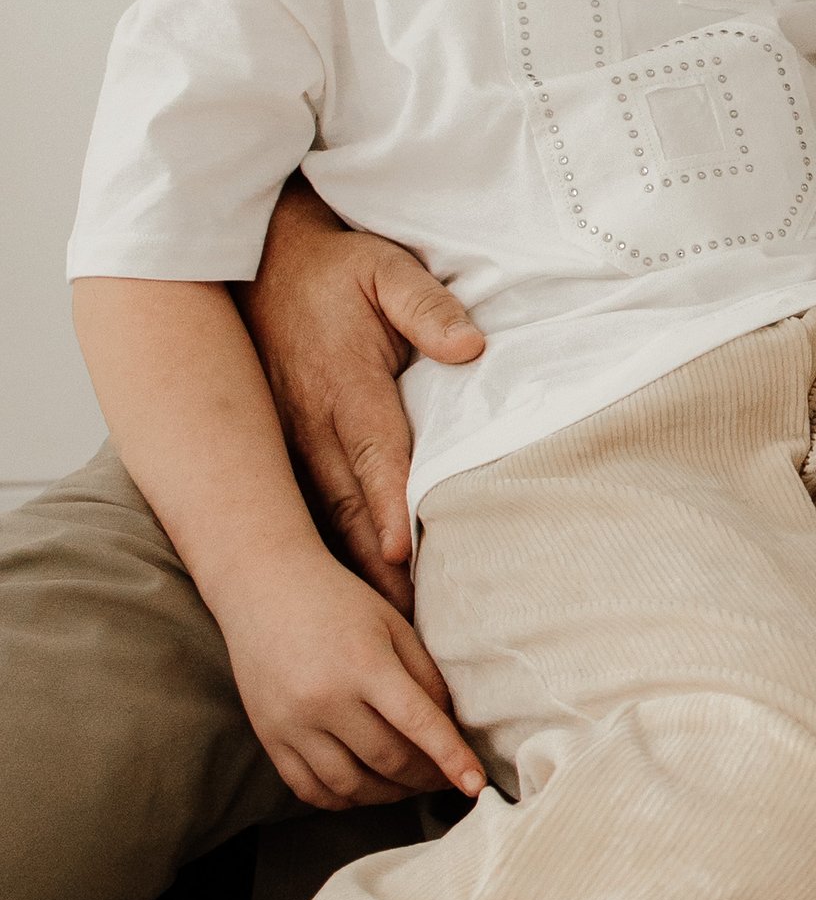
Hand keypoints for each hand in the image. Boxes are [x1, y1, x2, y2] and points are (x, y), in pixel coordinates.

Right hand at [223, 549, 487, 810]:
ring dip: (389, 795)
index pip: (418, 723)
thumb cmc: (339, 601)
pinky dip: (345, 798)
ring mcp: (292, 723)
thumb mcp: (393, 625)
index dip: (451, 758)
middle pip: (388, 761)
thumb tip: (451, 732)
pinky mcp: (268, 737)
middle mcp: (325, 699)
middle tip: (444, 778)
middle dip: (425, 778)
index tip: (474, 785)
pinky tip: (367, 787)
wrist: (264, 587)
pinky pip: (310, 789)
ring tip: (409, 784)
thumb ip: (425, 678)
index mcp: (364, 664)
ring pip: (351, 785)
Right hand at [241, 182, 482, 610]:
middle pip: (352, 506)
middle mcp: (317, 425)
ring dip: (357, 571)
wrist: (262, 267)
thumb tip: (470, 347)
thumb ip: (428, 306)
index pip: (376, 453)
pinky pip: (315, 511)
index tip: (400, 551)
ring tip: (388, 632)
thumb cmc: (338, 271)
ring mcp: (298, 444)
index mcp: (348, 386)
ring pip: (331, 519)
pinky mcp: (291, 453)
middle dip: (377, 567)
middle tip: (405, 626)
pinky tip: (356, 596)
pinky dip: (335, 554)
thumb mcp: (386, 269)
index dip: (389, 504)